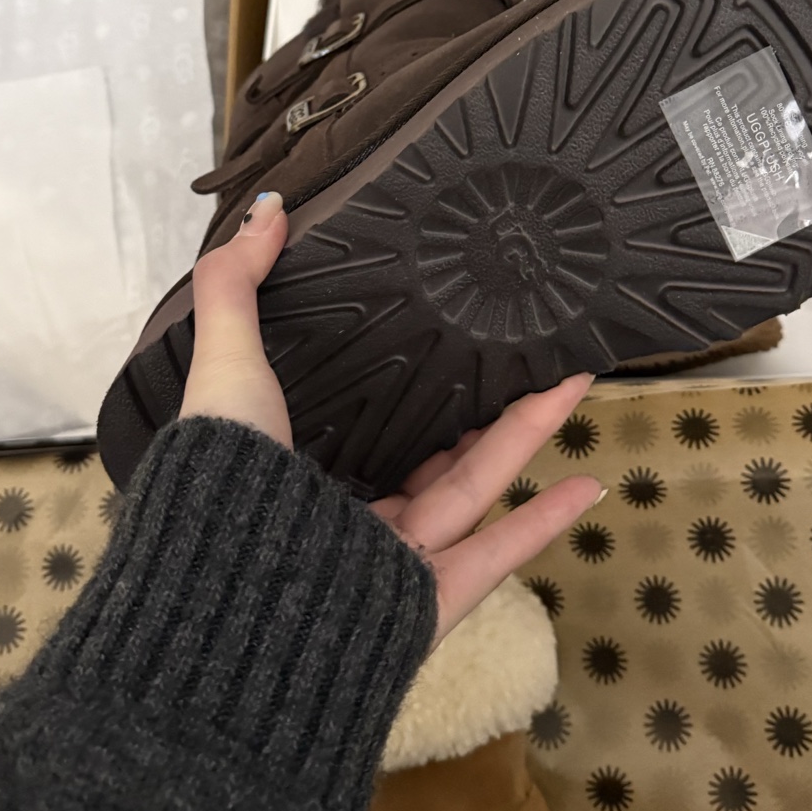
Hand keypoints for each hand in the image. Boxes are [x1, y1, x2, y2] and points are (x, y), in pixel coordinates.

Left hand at [181, 192, 602, 647]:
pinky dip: (545, 521)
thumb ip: (235, 288)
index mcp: (295, 469)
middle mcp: (345, 518)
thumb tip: (265, 208)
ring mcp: (393, 562)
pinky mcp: (428, 597)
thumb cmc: (223, 487)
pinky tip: (588, 483)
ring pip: (474, 488)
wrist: (232, 602)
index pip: (362, 416)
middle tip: (529, 348)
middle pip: (434, 451)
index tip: (447, 323)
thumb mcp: (223, 370)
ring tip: (575, 384)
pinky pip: (497, 551)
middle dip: (486, 401)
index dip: (407, 374)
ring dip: (528, 438)